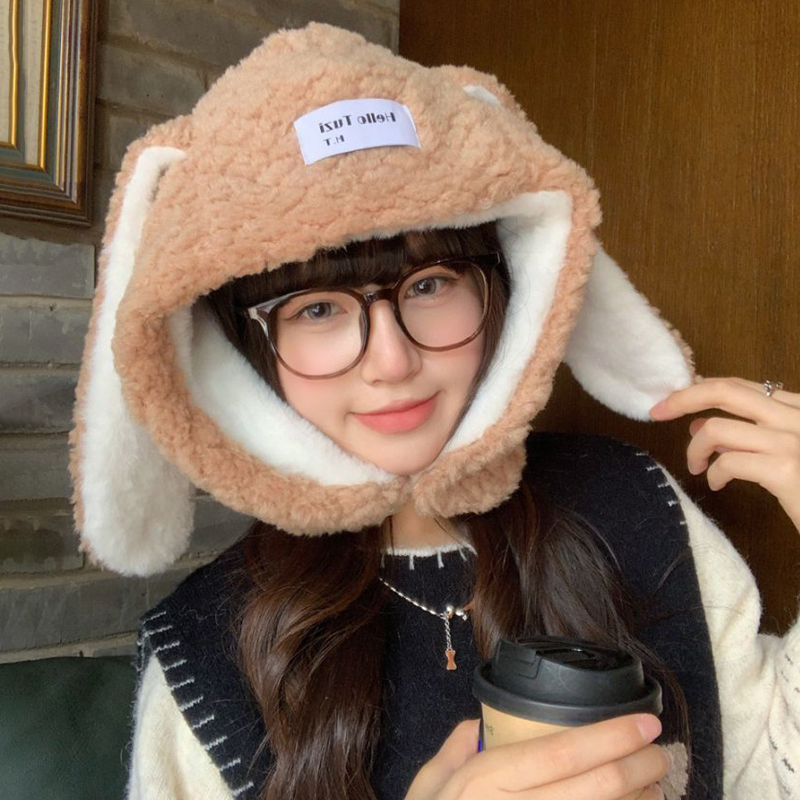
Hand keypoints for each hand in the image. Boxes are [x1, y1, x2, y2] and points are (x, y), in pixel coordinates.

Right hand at [404, 714, 668, 799]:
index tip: (644, 722)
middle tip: (661, 752)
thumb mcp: (426, 790)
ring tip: (656, 787)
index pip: (560, 751)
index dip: (609, 736)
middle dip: (638, 766)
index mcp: (484, 782)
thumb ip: (451, 753)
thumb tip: (477, 727)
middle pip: (594, 786)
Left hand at [649, 376, 799, 532]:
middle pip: (726, 391)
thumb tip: (700, 422)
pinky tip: (716, 484)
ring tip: (696, 467)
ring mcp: (795, 441)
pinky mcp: (787, 469)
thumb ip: (749, 434)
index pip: (742, 386)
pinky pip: (728, 461)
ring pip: (718, 428)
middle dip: (683, 398)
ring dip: (695, 448)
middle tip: (657, 413)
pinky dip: (712, 473)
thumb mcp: (785, 454)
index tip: (673, 401)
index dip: (700, 389)